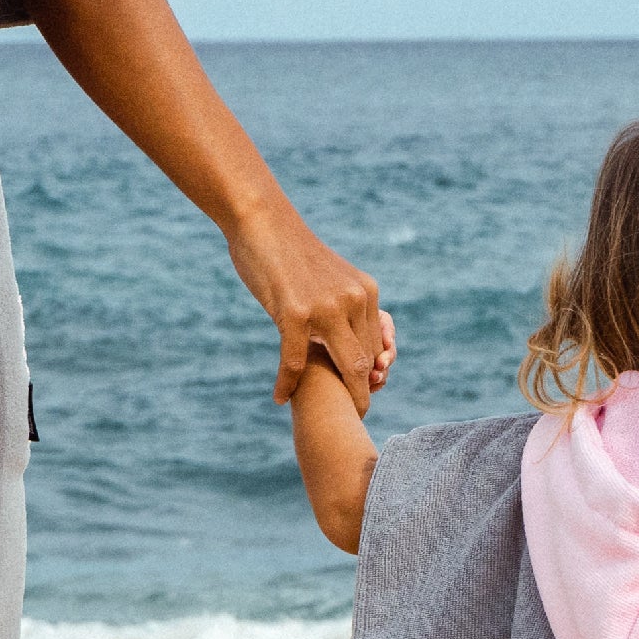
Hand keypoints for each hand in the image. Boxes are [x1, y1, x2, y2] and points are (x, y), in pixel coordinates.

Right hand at [233, 208, 393, 408]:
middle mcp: (353, 299)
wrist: (262, 220)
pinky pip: (295, 361)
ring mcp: (325, 307)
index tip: (365, 393)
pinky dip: (288, 383)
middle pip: (365, 360)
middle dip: (363, 392)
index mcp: (365, 290)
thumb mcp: (328, 277)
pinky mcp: (294, 313)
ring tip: (333, 418)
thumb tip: (341, 338)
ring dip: (341, 397)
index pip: (375, 343)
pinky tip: (280, 397)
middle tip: (355, 415)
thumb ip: (341, 305)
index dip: (371, 374)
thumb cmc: (290, 252)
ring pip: (344, 365)